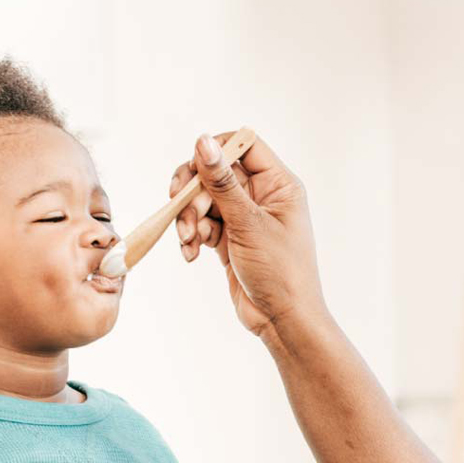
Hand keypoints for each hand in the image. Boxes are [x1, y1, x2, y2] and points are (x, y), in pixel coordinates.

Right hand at [169, 131, 327, 339]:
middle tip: (181, 208)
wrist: (282, 319)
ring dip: (189, 218)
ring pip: (204, 200)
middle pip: (216, 172)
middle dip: (194, 192)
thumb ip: (223, 183)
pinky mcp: (229, 238)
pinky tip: (192, 254)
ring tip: (188, 240)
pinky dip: (192, 236)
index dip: (215, 150)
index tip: (195, 170)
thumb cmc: (280, 272)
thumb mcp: (249, 224)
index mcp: (279, 184)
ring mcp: (244, 217)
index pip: (243, 144)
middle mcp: (262, 196)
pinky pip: (202, 224)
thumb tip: (203, 142)